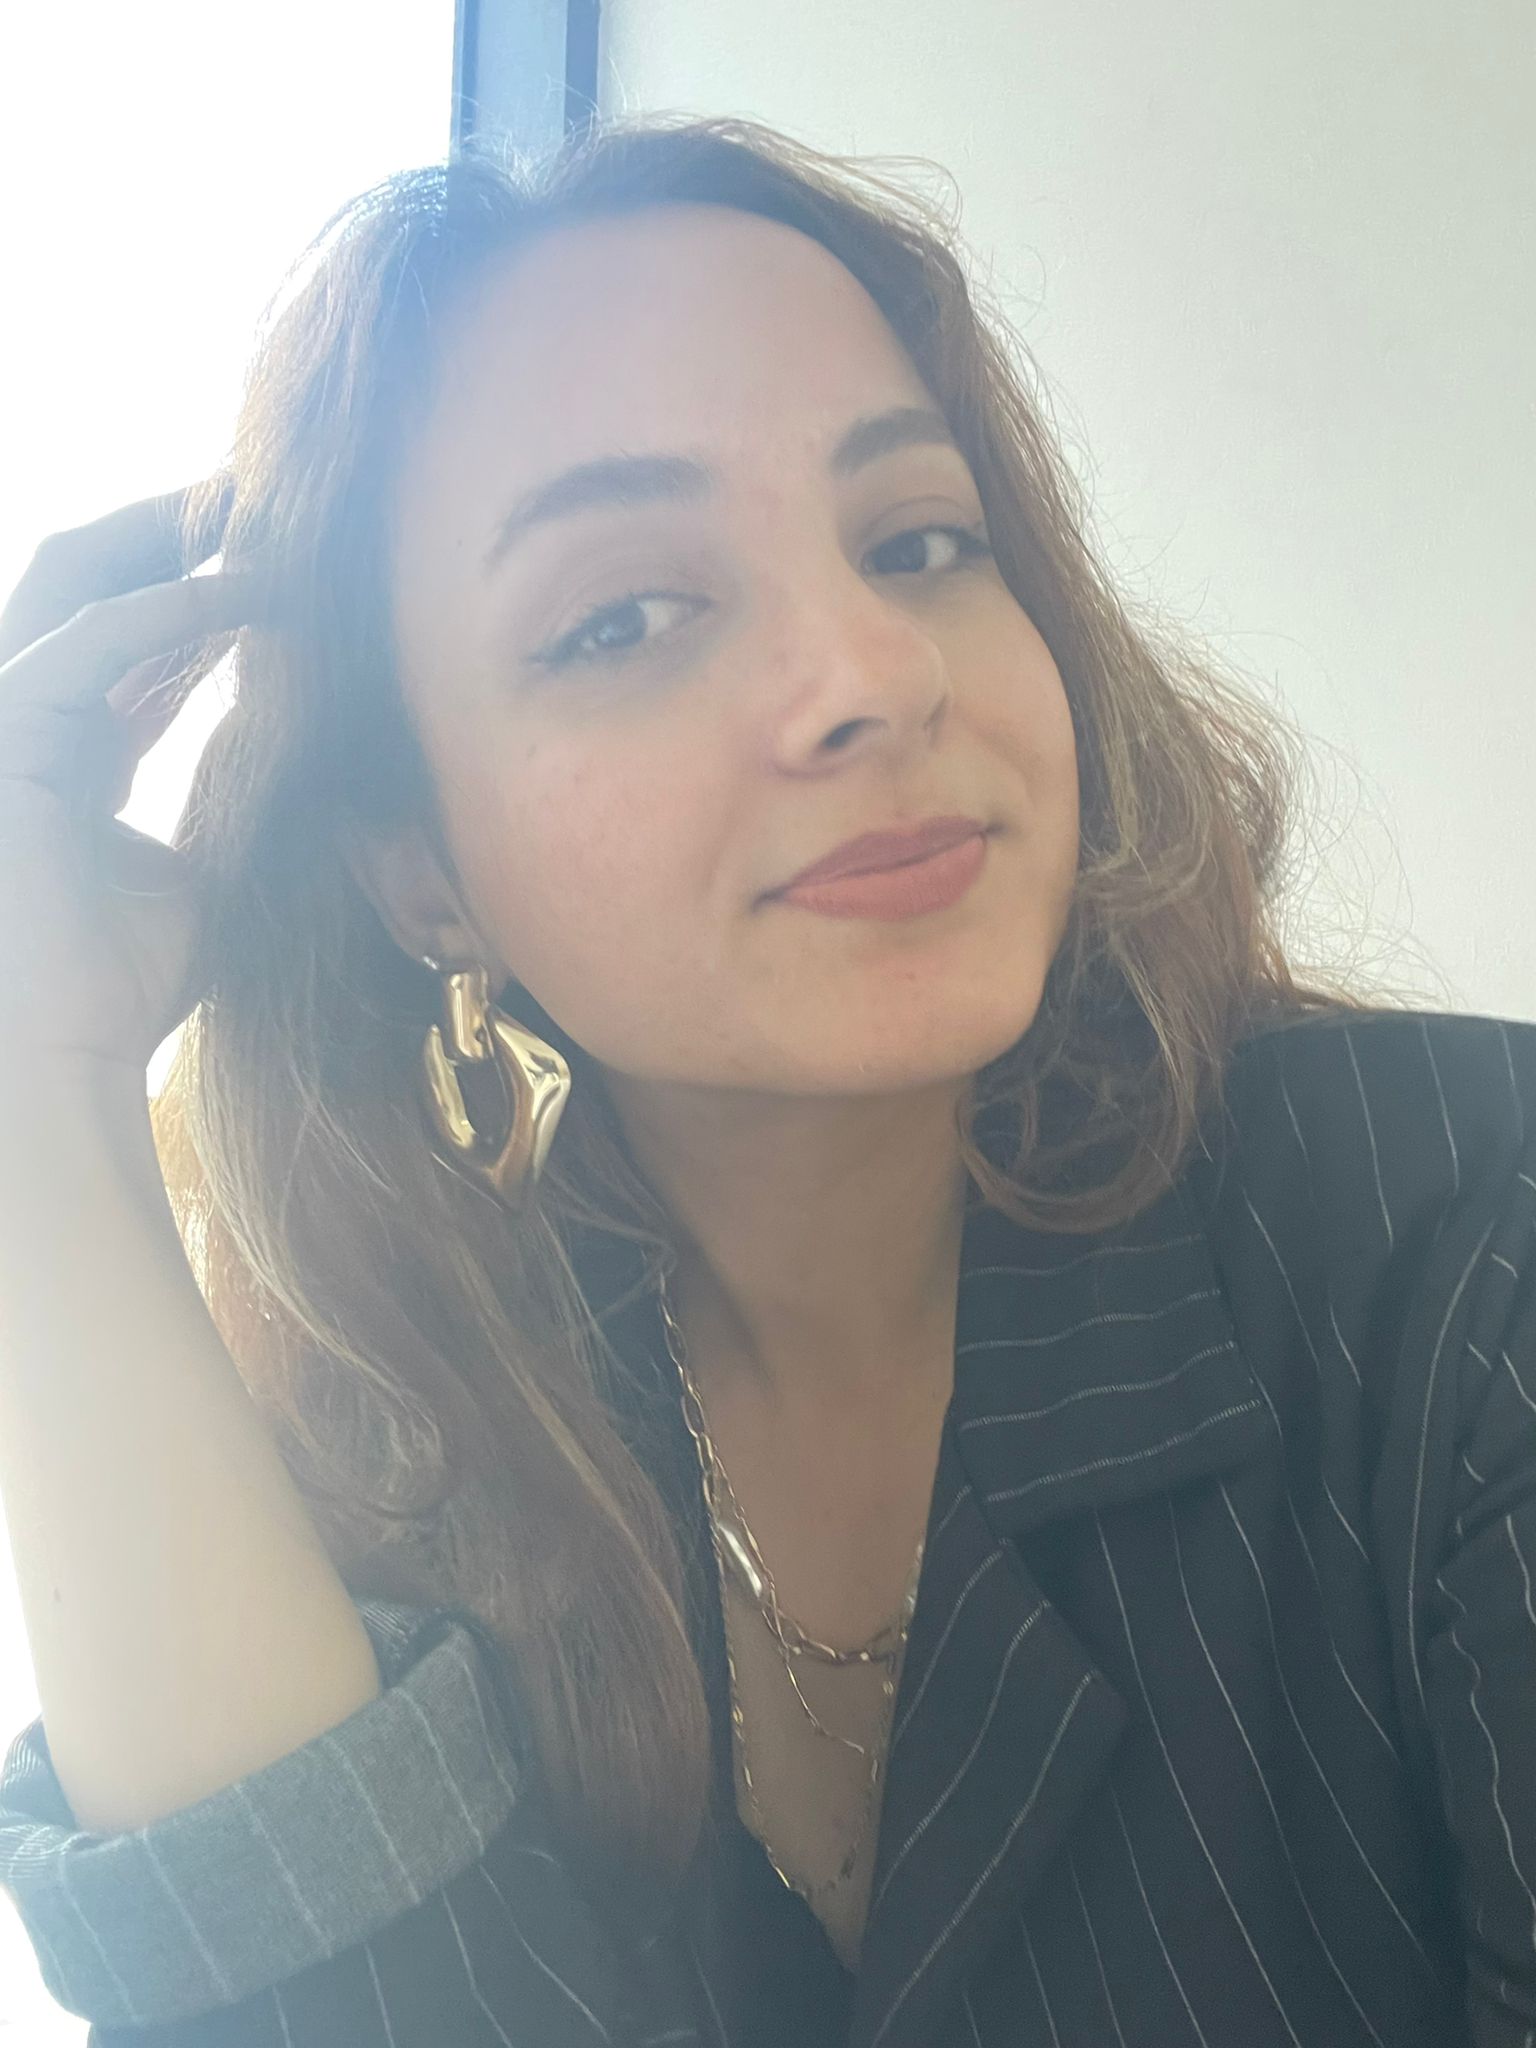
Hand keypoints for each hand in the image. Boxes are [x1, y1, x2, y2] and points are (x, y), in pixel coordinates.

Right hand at [0, 480, 270, 1075]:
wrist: (59, 1057)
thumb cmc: (122, 988)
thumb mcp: (203, 874)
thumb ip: (233, 803)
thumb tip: (315, 754)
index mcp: (71, 747)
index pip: (136, 637)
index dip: (211, 586)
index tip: (295, 558)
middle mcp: (28, 717)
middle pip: (93, 578)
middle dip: (176, 527)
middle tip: (271, 492)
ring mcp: (4, 719)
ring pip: (78, 581)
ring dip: (171, 537)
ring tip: (263, 507)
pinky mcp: (2, 736)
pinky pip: (87, 642)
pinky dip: (168, 609)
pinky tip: (247, 589)